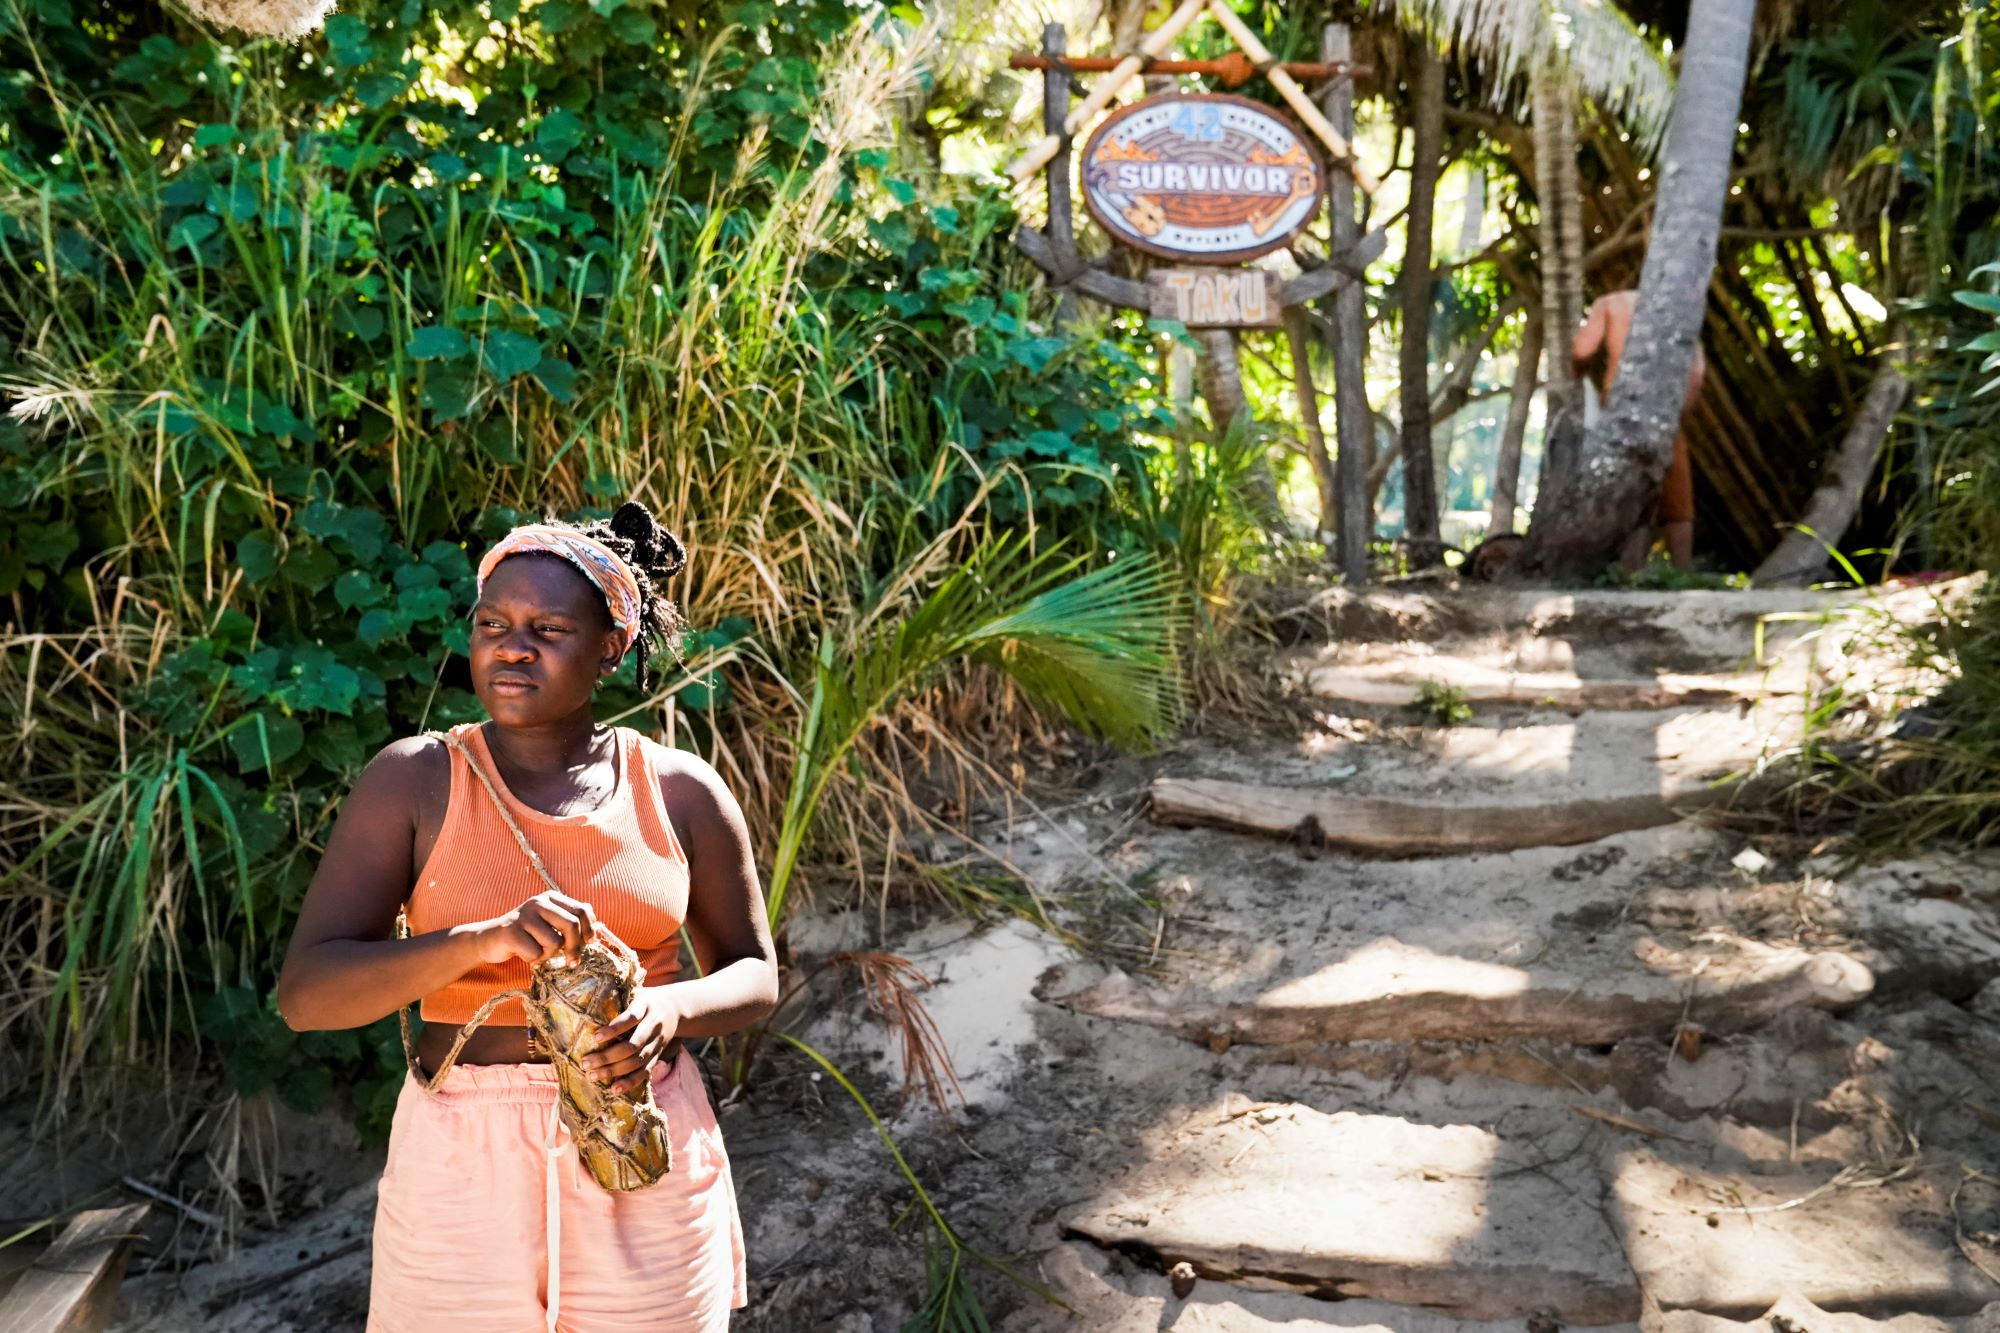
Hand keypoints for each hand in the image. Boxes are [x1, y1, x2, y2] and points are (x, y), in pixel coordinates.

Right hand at [471, 890, 596, 965]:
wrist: (489, 940)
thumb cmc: (526, 935)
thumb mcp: (549, 924)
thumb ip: (569, 922)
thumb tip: (597, 931)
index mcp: (550, 898)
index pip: (582, 910)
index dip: (589, 929)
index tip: (589, 943)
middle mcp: (538, 902)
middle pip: (571, 925)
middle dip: (574, 948)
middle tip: (572, 962)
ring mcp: (524, 916)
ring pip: (554, 943)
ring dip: (548, 955)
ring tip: (537, 952)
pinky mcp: (511, 932)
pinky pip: (535, 953)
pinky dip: (533, 960)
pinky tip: (523, 954)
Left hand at [582, 985, 680, 1094]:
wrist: (677, 1008)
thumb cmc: (645, 1001)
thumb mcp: (636, 993)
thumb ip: (617, 999)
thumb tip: (583, 1002)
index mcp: (646, 1006)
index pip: (631, 1017)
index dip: (615, 1028)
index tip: (595, 1037)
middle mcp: (654, 1025)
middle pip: (632, 1045)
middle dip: (607, 1056)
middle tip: (585, 1063)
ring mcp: (658, 1043)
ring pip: (637, 1061)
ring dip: (614, 1071)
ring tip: (592, 1076)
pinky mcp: (658, 1055)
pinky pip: (645, 1072)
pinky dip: (630, 1082)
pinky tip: (614, 1089)